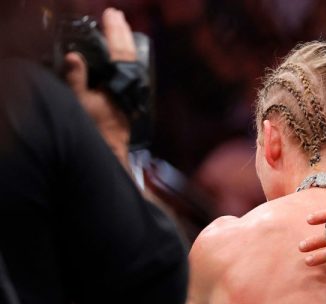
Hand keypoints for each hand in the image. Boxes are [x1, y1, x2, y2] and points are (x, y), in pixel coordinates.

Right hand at [63, 8, 135, 167]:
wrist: (111, 148)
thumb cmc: (96, 128)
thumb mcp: (80, 102)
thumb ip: (76, 78)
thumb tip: (74, 57)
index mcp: (118, 80)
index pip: (118, 49)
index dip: (114, 30)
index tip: (110, 15)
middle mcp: (130, 83)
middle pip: (128, 51)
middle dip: (121, 31)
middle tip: (116, 15)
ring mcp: (133, 89)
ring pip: (132, 60)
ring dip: (125, 42)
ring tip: (121, 27)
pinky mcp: (131, 96)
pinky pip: (132, 70)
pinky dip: (127, 57)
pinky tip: (123, 54)